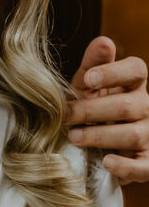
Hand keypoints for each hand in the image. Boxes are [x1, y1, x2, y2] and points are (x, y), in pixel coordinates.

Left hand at [66, 36, 148, 182]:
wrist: (97, 148)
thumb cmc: (92, 109)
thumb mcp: (87, 86)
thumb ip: (94, 64)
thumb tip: (104, 41)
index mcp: (133, 85)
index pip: (136, 69)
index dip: (114, 72)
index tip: (88, 79)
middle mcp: (146, 107)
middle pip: (127, 105)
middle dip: (93, 110)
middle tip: (66, 116)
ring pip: (133, 134)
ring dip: (100, 135)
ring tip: (74, 137)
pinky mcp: (148, 162)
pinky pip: (142, 165)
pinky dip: (124, 165)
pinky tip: (106, 162)